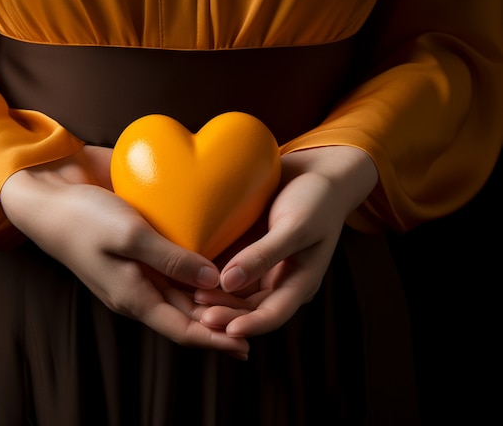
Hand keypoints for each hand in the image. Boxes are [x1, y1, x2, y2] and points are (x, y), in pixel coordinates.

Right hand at [0, 145, 249, 358]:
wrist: (50, 195)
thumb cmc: (82, 217)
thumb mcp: (129, 236)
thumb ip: (170, 259)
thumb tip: (211, 279)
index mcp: (133, 297)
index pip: (183, 331)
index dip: (215, 341)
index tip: (247, 347)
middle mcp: (139, 290)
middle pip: (188, 316)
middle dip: (222, 320)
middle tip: (259, 319)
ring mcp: (139, 271)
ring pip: (184, 295)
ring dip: (213, 299)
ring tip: (247, 298)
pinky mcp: (140, 250)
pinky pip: (174, 268)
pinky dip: (198, 272)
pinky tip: (219, 263)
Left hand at [195, 146, 377, 337]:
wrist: (315, 173)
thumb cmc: (315, 198)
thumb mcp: (295, 226)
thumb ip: (264, 255)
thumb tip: (228, 283)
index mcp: (300, 282)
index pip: (274, 314)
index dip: (251, 325)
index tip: (226, 329)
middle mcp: (279, 282)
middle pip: (250, 310)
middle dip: (226, 315)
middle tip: (198, 314)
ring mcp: (261, 269)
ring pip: (235, 295)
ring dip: (215, 300)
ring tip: (189, 298)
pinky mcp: (246, 254)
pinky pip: (225, 272)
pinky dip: (209, 278)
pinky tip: (188, 277)